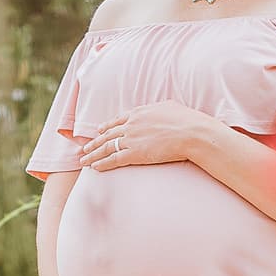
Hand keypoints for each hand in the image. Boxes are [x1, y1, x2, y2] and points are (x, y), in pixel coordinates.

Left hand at [75, 98, 210, 169]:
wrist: (191, 132)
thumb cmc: (187, 120)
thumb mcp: (169, 107)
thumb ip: (158, 109)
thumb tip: (158, 111)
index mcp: (139, 113)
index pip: (117, 121)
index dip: (106, 127)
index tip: (98, 131)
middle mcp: (131, 125)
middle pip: (107, 135)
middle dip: (94, 143)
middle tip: (84, 148)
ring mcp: (131, 139)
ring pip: (106, 148)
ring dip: (93, 155)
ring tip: (83, 160)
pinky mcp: (134, 154)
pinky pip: (113, 160)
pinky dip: (102, 164)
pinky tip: (94, 168)